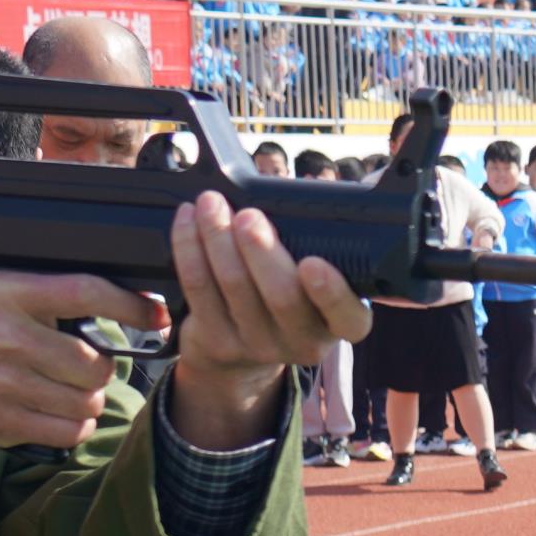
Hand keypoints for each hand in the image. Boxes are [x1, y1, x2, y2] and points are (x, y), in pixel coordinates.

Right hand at [0, 270, 129, 451]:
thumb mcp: (2, 292)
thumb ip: (54, 295)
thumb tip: (128, 303)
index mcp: (10, 294)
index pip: (85, 292)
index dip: (130, 305)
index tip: (156, 314)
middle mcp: (6, 336)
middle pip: (94, 363)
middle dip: (100, 370)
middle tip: (85, 369)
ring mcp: (1, 382)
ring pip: (84, 401)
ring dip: (87, 400)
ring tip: (67, 391)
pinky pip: (66, 430)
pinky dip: (73, 425)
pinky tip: (57, 412)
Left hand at [156, 189, 365, 449]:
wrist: (241, 352)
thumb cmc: (286, 292)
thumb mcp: (314, 276)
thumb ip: (318, 239)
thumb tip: (324, 183)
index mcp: (337, 323)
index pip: (347, 317)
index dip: (331, 293)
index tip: (312, 264)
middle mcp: (303, 341)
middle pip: (282, 297)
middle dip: (260, 250)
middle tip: (248, 216)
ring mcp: (259, 346)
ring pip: (234, 287)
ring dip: (217, 237)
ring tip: (210, 203)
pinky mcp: (217, 341)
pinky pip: (198, 288)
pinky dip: (189, 247)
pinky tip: (187, 220)